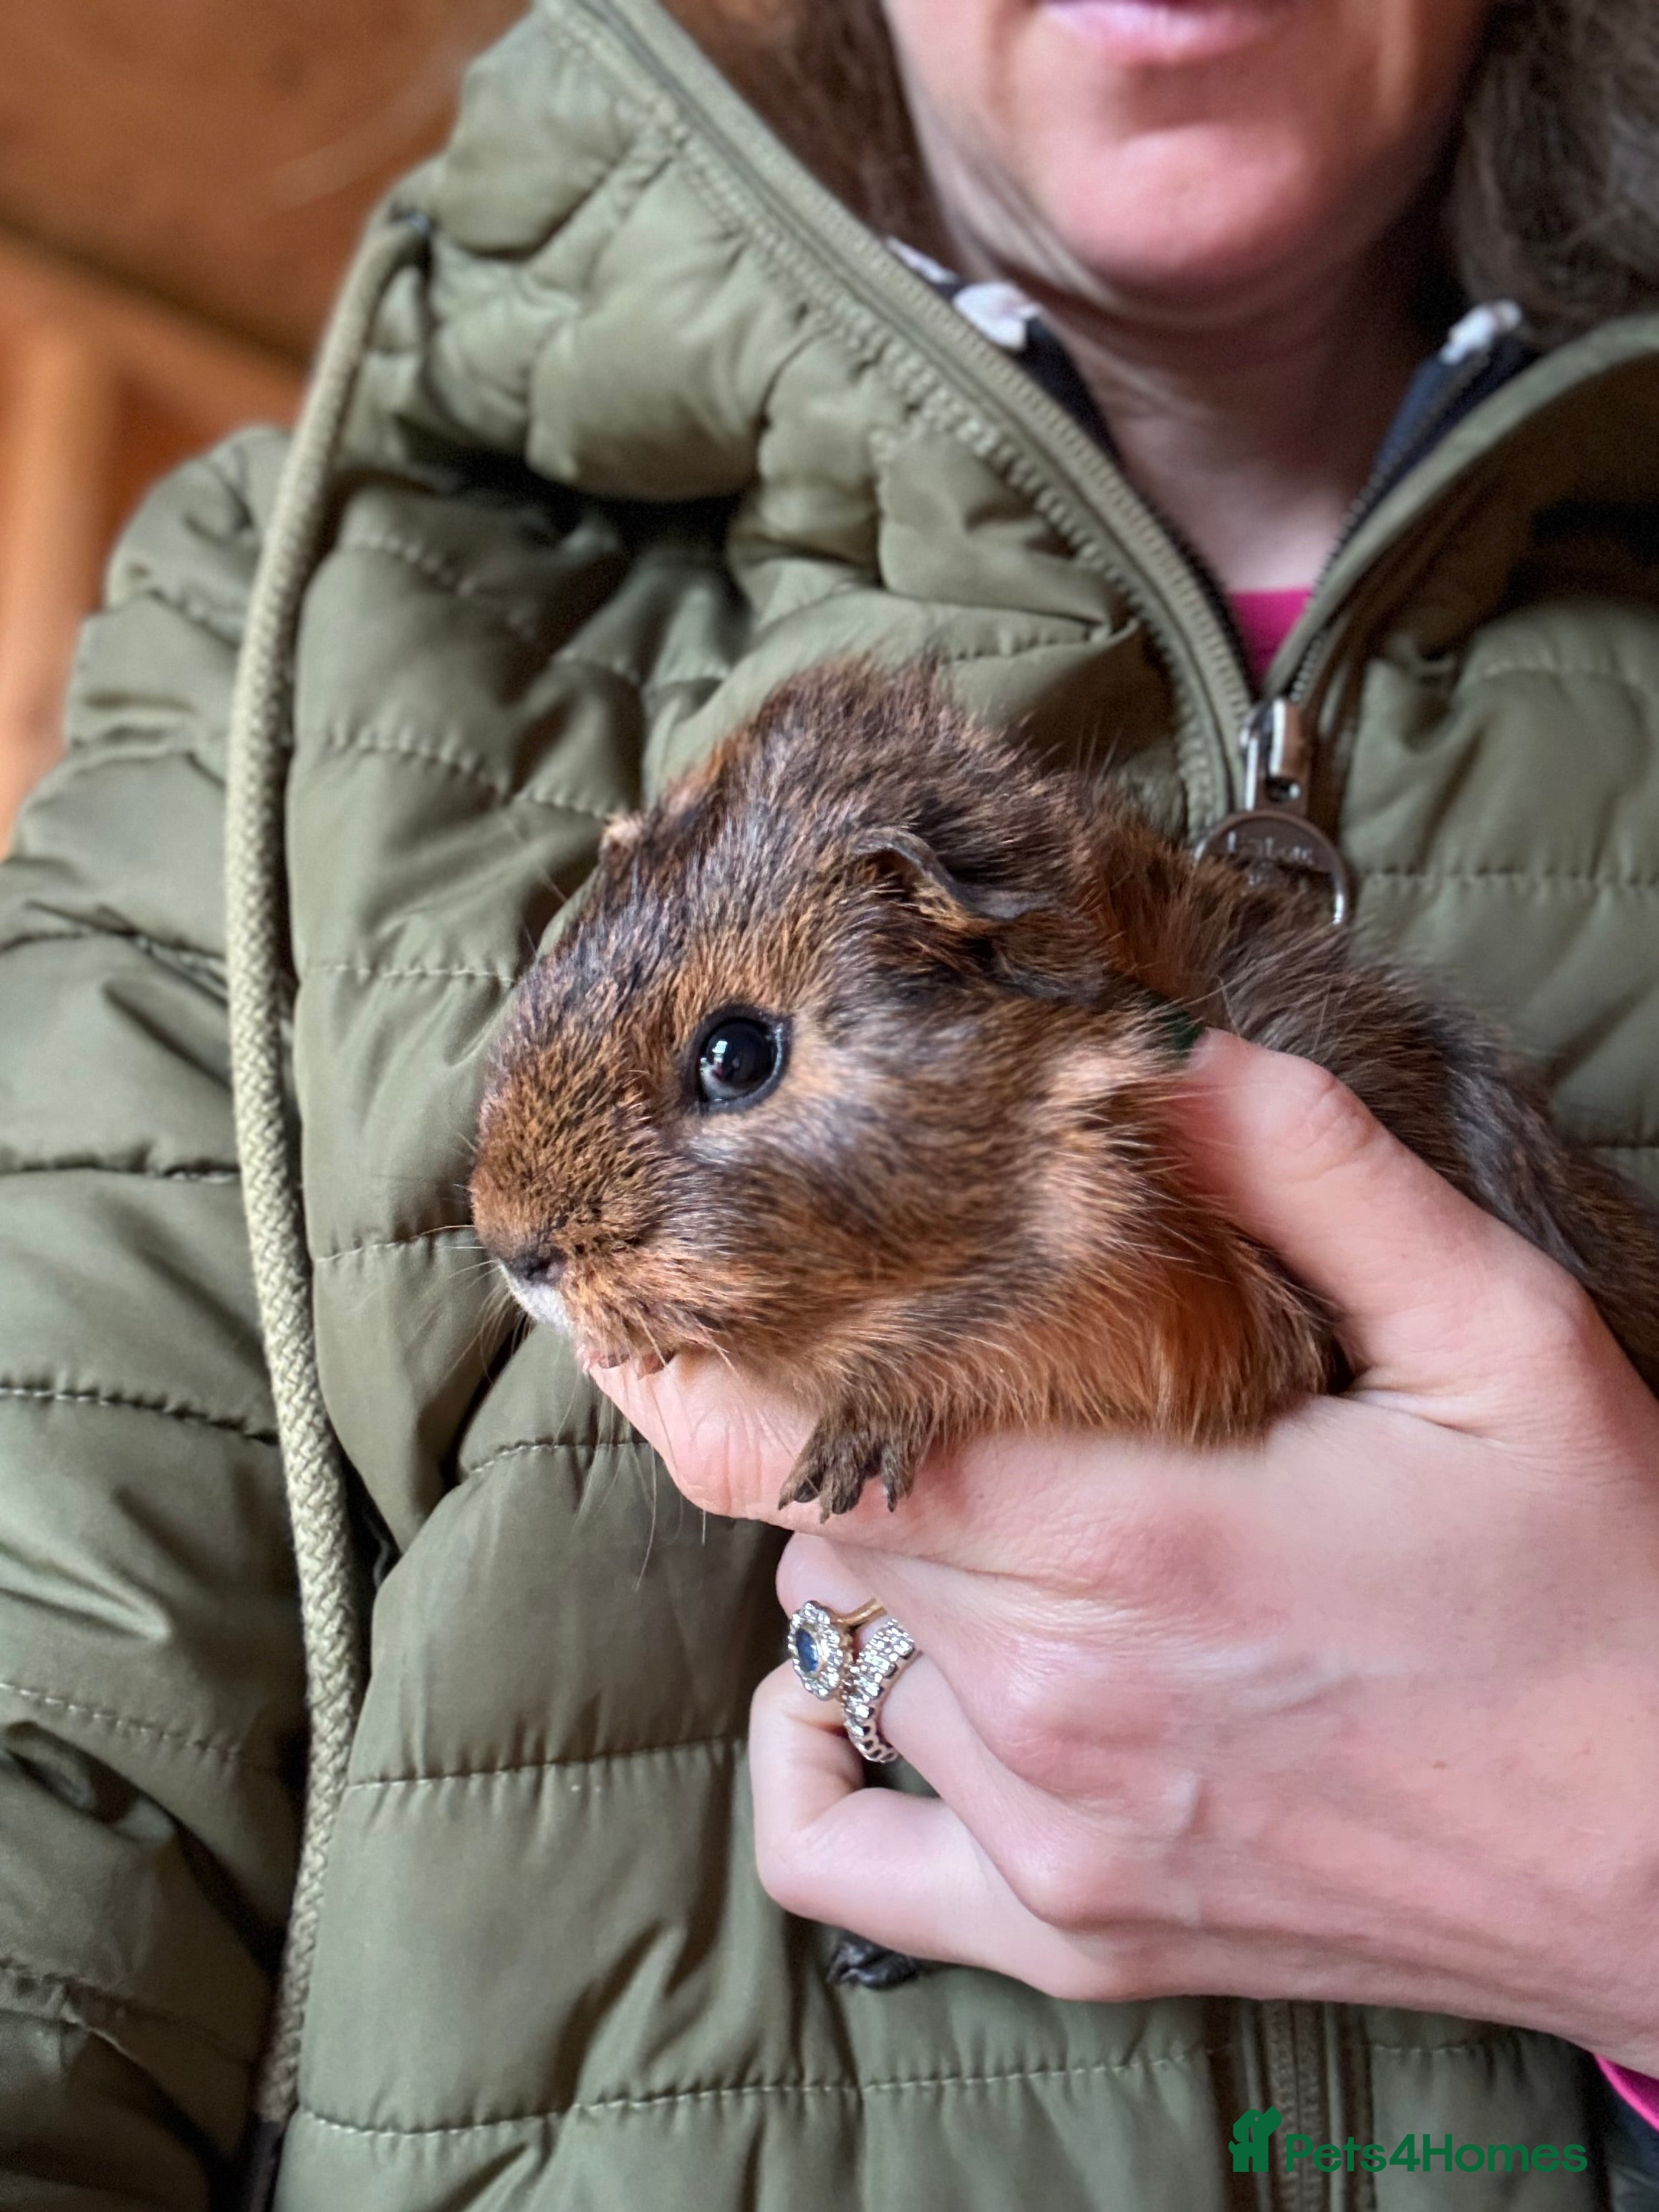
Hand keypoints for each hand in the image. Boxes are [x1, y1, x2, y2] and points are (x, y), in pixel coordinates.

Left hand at [593, 1032, 1658, 2068]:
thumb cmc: (1601, 1593)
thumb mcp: (1500, 1341)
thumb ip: (1318, 1176)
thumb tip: (1164, 1060)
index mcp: (1132, 1536)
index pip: (823, 1418)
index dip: (757, 1342)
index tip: (718, 1282)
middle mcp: (1054, 1696)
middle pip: (822, 1514)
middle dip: (846, 1419)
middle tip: (919, 1358)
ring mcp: (1053, 1833)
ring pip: (832, 1641)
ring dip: (872, 1555)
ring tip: (981, 1494)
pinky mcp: (1077, 1933)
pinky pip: (837, 1861)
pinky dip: (814, 1761)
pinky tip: (859, 1685)